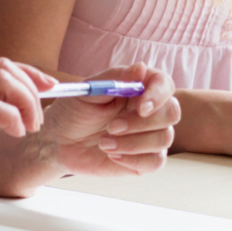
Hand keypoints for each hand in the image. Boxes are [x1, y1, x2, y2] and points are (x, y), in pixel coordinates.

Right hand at [0, 58, 53, 210]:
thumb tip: (15, 106)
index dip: (29, 73)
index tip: (48, 86)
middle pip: (3, 68)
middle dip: (31, 89)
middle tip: (36, 117)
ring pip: (1, 82)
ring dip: (26, 103)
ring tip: (28, 126)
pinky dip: (13, 118)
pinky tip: (16, 133)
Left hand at [33, 64, 179, 177]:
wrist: (59, 142)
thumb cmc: (73, 111)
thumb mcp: (88, 91)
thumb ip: (116, 78)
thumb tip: (141, 68)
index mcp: (139, 87)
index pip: (165, 84)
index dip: (158, 95)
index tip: (141, 107)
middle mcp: (150, 110)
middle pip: (172, 113)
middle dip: (141, 123)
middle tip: (111, 127)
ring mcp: (150, 135)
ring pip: (164, 139)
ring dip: (133, 143)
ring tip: (103, 142)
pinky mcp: (145, 159)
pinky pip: (156, 162)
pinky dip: (134, 160)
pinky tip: (112, 155)